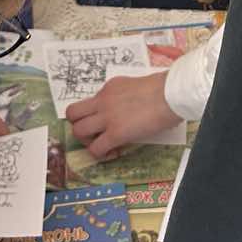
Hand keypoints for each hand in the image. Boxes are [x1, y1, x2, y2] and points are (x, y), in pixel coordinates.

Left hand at [65, 71, 181, 159]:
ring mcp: (107, 117)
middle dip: (79, 126)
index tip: (103, 122)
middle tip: (94, 133)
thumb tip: (126, 112)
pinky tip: (111, 153)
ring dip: (87, 141)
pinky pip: (95, 148)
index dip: (93, 115)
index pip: (89, 102)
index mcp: (109, 88)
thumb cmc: (163, 90)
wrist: (169, 94)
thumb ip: (125, 97)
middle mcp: (102, 101)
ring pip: (78, 131)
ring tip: (101, 144)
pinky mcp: (115, 134)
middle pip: (72, 114)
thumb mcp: (135, 87)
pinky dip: (100, 154)